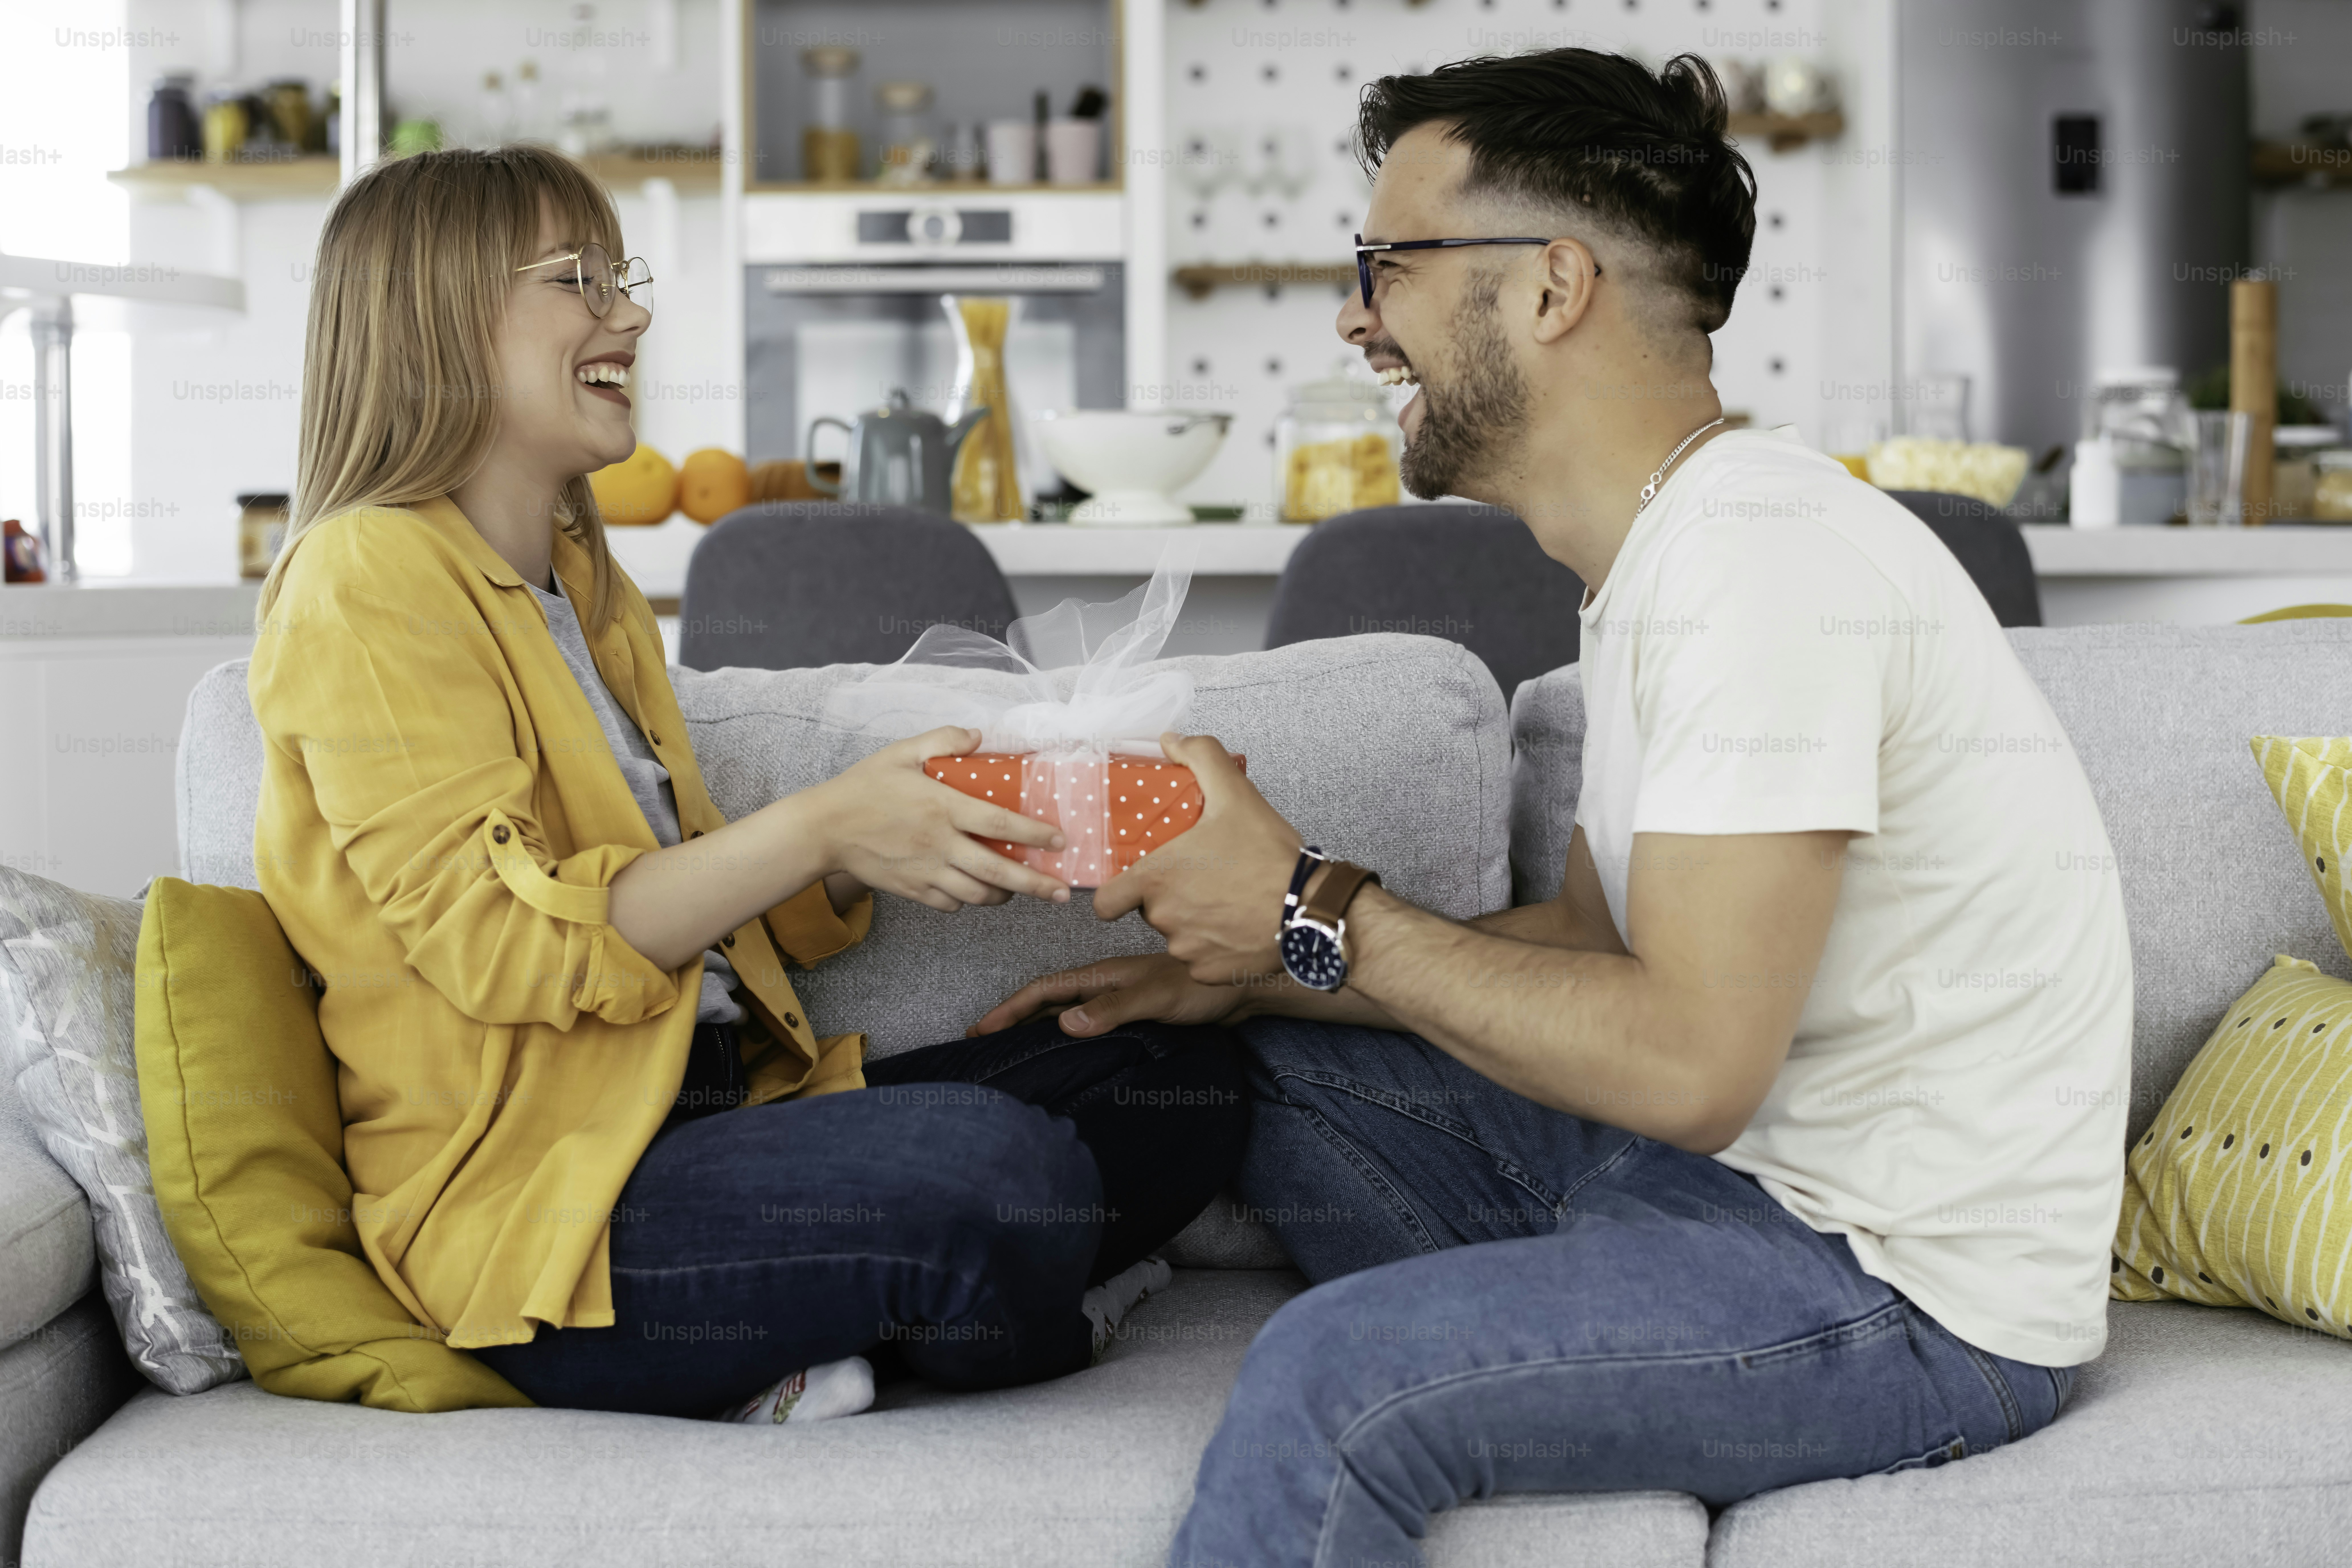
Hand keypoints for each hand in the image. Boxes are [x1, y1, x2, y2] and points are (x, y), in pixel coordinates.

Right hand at [805, 727, 1069, 912]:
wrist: (823, 828)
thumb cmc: (863, 787)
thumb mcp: (901, 752)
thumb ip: (943, 740)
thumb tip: (978, 735)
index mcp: (942, 807)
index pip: (1001, 824)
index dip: (1035, 835)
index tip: (1061, 842)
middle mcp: (940, 844)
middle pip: (1000, 872)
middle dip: (1037, 886)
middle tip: (1064, 893)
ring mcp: (927, 872)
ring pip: (979, 894)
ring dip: (1005, 896)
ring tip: (1020, 891)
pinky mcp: (913, 891)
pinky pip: (951, 903)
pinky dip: (968, 901)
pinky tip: (975, 890)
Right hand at [968, 953, 1253, 1037]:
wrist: (1238, 991)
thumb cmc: (1200, 990)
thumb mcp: (1154, 998)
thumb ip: (1112, 1009)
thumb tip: (1065, 1023)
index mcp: (1102, 976)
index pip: (1045, 990)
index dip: (1011, 1008)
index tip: (981, 1029)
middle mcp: (1104, 985)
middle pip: (1047, 1001)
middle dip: (1012, 1018)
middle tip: (981, 1042)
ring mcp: (1116, 1000)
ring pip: (1064, 1012)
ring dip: (1034, 1027)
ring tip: (1008, 1048)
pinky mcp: (1131, 1015)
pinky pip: (1086, 1024)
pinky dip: (1064, 1035)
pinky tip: (1060, 1052)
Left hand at [1093, 732, 1302, 983]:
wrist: (1313, 910)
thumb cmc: (1271, 857)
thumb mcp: (1236, 793)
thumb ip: (1201, 757)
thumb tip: (1172, 739)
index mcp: (1157, 880)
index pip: (1106, 902)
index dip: (1116, 893)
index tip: (1136, 883)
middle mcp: (1165, 920)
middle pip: (1149, 912)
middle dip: (1170, 896)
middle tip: (1204, 877)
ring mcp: (1187, 950)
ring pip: (1177, 935)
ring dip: (1194, 921)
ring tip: (1227, 899)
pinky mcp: (1210, 974)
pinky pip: (1201, 960)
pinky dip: (1215, 947)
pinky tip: (1238, 926)